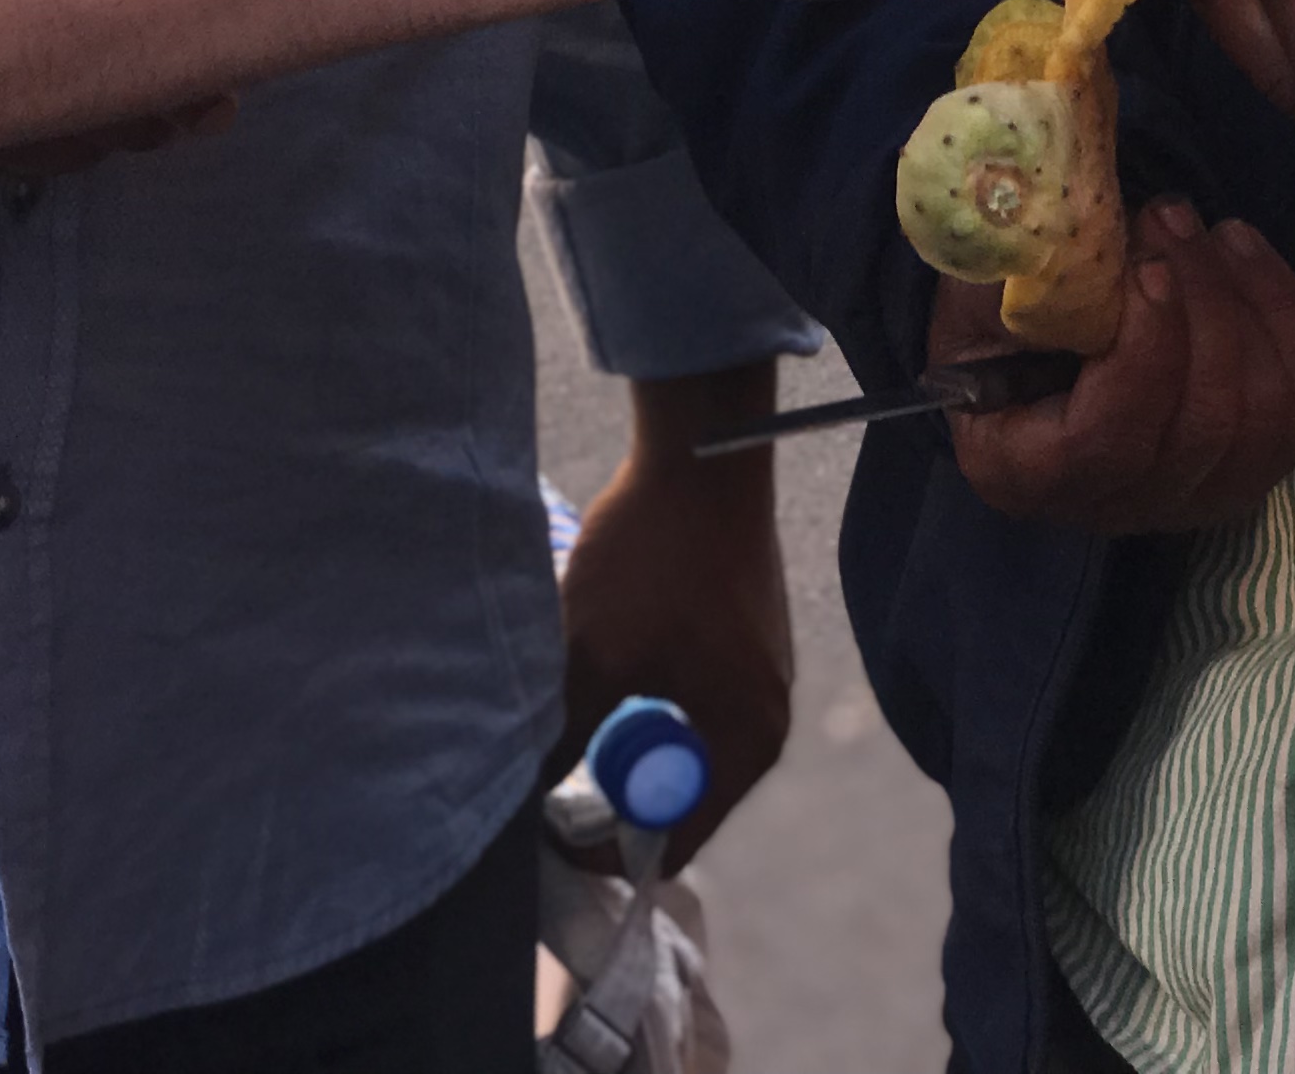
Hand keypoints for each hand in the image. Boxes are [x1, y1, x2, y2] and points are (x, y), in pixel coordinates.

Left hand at [559, 372, 791, 861]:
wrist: (699, 449)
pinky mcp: (742, 633)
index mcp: (747, 740)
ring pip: (679, 735)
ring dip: (624, 733)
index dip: (605, 846)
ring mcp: (758, 671)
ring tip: (567, 716)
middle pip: (679, 791)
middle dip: (612, 788)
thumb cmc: (654, 559)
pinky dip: (644, 691)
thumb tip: (529, 801)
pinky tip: (602, 661)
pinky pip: (688, 693)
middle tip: (547, 777)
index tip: (546, 832)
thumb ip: (566, 740)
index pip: (676, 840)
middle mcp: (765, 717)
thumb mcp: (595, 657)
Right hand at [933, 202, 1294, 535]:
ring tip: (1207, 231)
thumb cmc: (993, 315)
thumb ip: (1022, 279)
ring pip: (1265, 416)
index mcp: (1028, 472)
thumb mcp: (977, 291)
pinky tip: (1243, 251)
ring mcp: (1194, 497)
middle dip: (1203, 303)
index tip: (1148, 266)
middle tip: (1170, 216)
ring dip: (1245, 302)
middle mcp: (1119, 506)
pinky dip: (1286, 317)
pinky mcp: (1250, 466)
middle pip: (1203, 425)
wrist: (1029, 339)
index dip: (1146, 354)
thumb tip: (1088, 242)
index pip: (1110, 440)